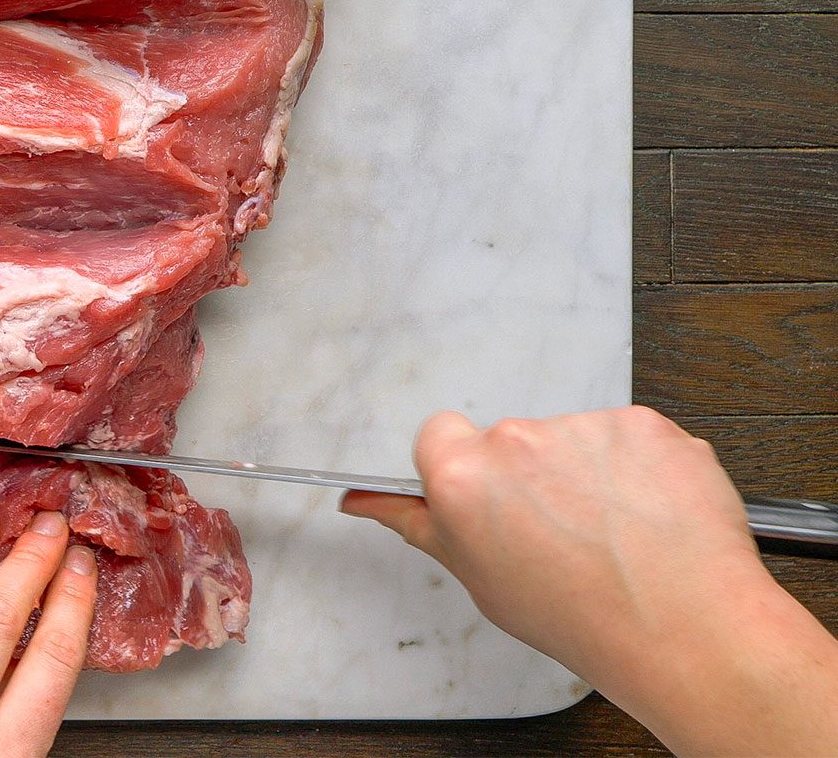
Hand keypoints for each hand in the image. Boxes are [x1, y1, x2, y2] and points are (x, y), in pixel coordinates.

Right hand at [343, 406, 837, 755]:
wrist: (686, 629)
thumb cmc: (585, 619)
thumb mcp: (481, 581)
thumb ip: (422, 525)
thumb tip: (366, 500)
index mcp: (463, 477)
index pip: (438, 435)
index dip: (464, 470)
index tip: (491, 502)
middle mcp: (517, 441)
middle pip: (510, 439)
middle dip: (531, 475)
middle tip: (561, 533)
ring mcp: (582, 426)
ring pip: (573, 438)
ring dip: (587, 471)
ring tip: (614, 534)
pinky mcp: (642, 423)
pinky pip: (628, 436)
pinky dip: (640, 468)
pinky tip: (648, 517)